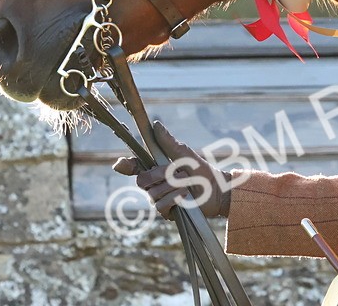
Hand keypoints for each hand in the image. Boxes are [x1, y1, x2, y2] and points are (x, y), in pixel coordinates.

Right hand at [112, 121, 231, 218]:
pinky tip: (185, 195)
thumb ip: (169, 142)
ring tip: (186, 184)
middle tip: (177, 171)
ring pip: (152, 193)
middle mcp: (154, 184)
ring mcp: (158, 199)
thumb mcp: (185, 154)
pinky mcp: (166, 212)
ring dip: (173, 186)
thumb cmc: (201, 170)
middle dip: (160, 174)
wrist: (217, 189)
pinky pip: (160, 205)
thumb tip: (156, 124)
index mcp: (155, 168)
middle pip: (141, 180)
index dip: (125, 165)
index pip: (134, 167)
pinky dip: (175, 198)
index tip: (120, 164)